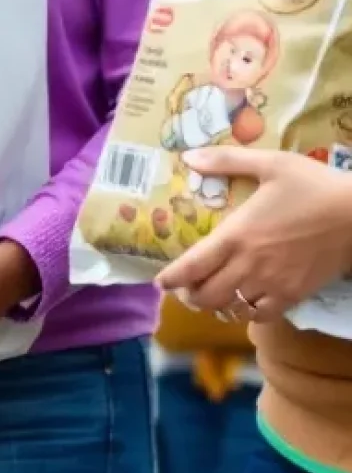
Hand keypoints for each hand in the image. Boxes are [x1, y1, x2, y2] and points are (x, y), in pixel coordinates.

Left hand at [157, 147, 351, 319]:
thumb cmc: (313, 186)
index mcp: (236, 234)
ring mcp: (273, 283)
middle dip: (190, 294)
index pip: (192, 266)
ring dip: (216, 305)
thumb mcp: (269, 163)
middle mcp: (249, 264)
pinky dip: (248, 313)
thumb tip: (188, 156)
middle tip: (185, 288)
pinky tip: (246, 302)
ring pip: (232, 307)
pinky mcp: (295, 294)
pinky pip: (263, 315)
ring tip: (210, 296)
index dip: (172, 278)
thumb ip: (226, 161)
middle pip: (207, 294)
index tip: (159, 281)